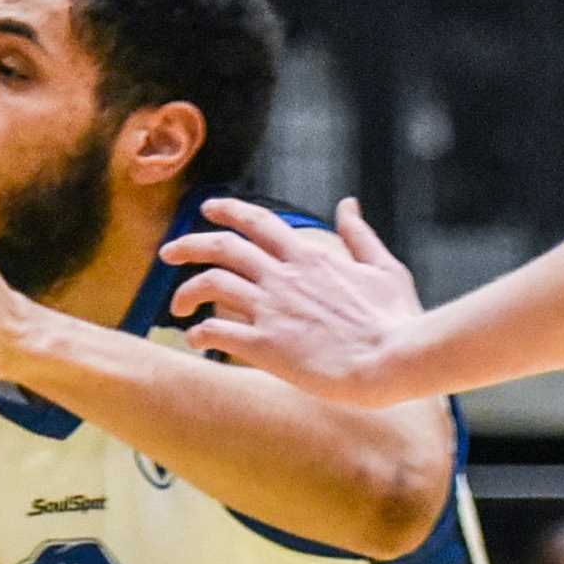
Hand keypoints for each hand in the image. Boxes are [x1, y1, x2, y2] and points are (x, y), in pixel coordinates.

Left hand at [168, 197, 427, 403]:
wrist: (394, 359)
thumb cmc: (395, 319)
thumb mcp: (383, 267)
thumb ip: (359, 235)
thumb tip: (348, 204)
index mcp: (309, 256)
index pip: (257, 221)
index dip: (227, 211)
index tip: (207, 210)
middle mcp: (283, 276)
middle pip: (222, 246)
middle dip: (188, 244)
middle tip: (167, 252)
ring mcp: (272, 309)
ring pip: (210, 284)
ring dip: (186, 292)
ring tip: (178, 308)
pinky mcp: (266, 345)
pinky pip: (216, 332)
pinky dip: (199, 332)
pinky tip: (196, 339)